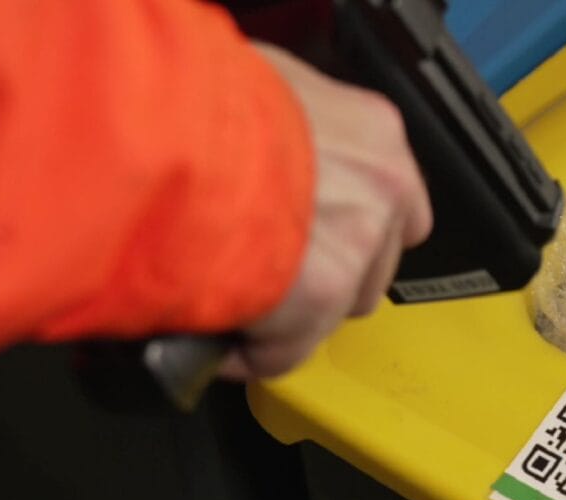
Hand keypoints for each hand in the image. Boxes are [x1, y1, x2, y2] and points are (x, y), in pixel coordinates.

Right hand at [220, 43, 431, 379]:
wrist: (172, 137)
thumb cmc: (198, 99)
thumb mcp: (261, 81)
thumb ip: (288, 121)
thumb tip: (264, 142)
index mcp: (373, 132)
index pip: (394, 197)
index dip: (351, 222)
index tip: (316, 232)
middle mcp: (383, 189)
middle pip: (376, 259)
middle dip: (328, 273)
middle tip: (270, 268)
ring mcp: (360, 245)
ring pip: (340, 308)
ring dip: (296, 314)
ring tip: (241, 300)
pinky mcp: (324, 296)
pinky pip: (290, 349)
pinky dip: (253, 352)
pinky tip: (219, 338)